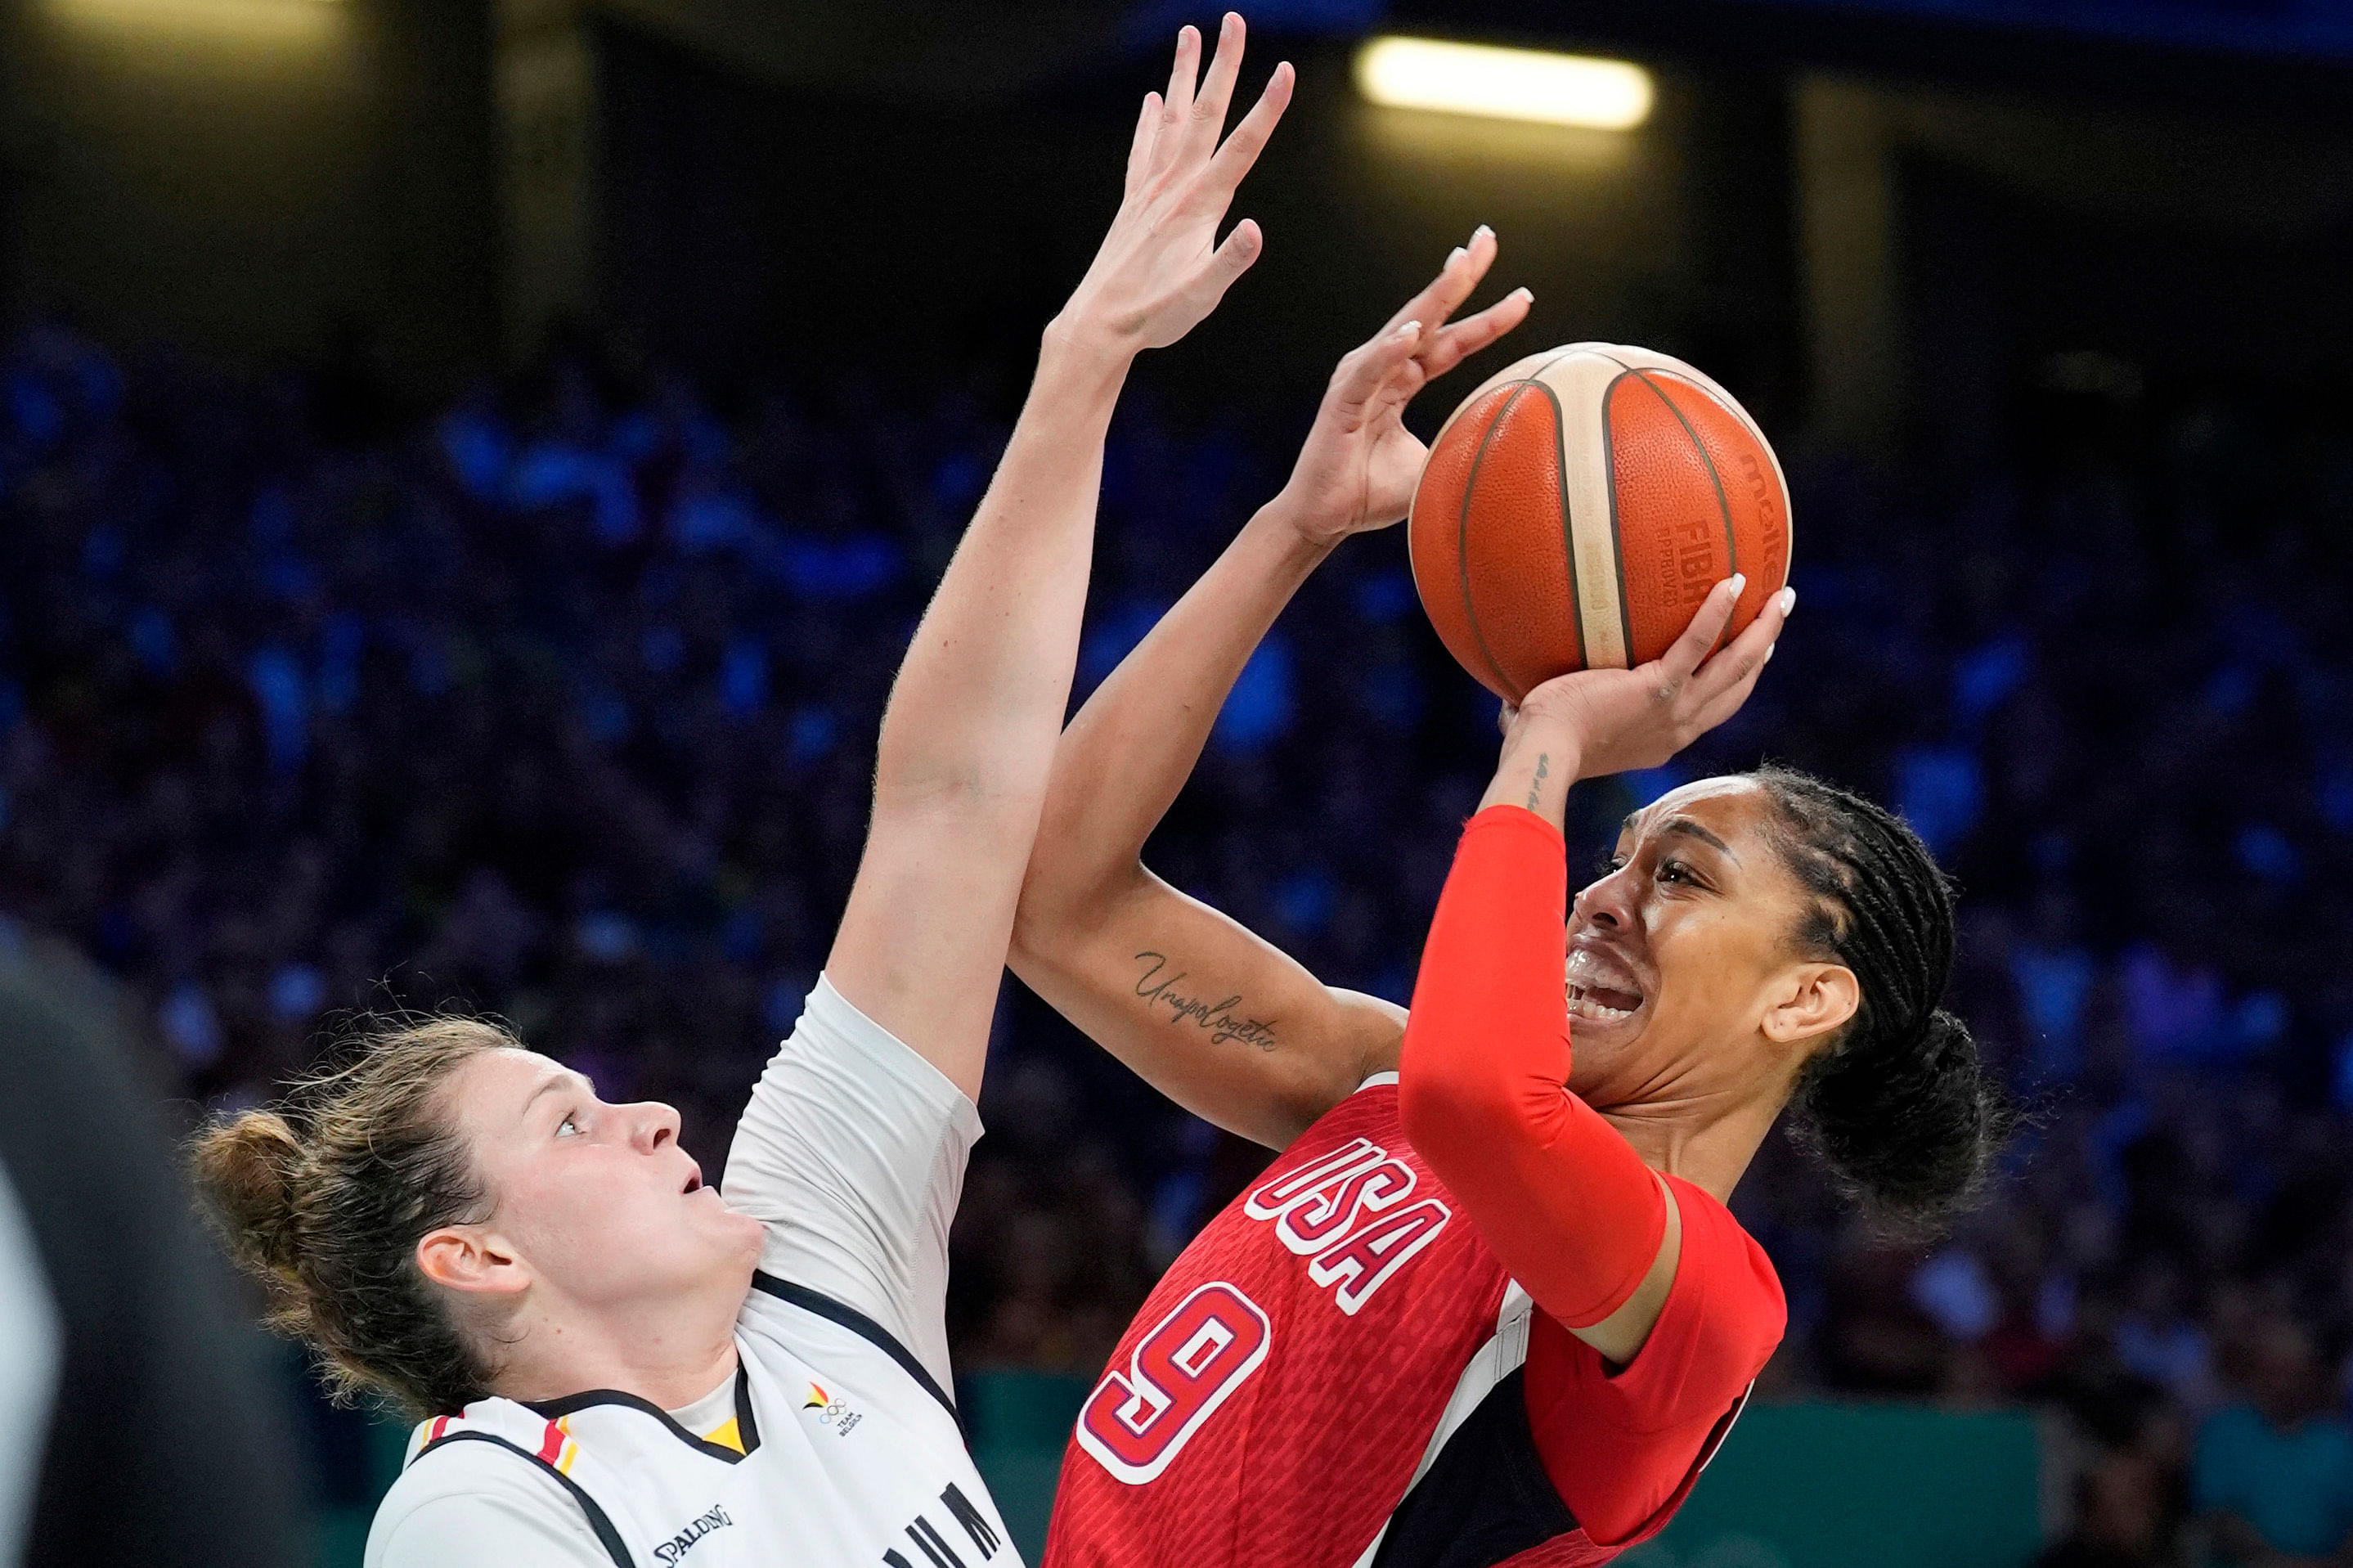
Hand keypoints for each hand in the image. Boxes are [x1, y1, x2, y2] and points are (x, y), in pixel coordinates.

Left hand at [1051, 15, 1292, 357]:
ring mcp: (1149, 191)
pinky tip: (1153, 101)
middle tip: (1233, 21)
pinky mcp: (1133, 202)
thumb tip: (1255, 231)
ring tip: (1190, 34)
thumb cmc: (1154, 316)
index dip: (1267, 109)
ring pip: (1171, 120)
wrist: (1098, 325)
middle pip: (1204, 114)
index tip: (1285, 71)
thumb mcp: (1201, 297)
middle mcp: (1172, 187)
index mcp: (1198, 205)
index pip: (1241, 147)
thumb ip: (1229, 262)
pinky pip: (1144, 149)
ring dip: (1183, 75)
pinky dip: (1150, 121)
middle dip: (1223, 66)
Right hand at [1273, 229, 1532, 547]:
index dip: (1488, 319)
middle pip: (1430, 316)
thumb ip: (1463, 445)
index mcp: (1403, 381)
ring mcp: (1360, 380)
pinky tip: (1412, 333)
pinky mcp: (1342, 401)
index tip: (1525, 295)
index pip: (1453, 342)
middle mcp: (1383, 369)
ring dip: (1433, 297)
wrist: (1323, 520)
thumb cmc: (1370, 493)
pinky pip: (1370, 371)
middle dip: (1460, 276)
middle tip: (1487, 239)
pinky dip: (1390, 351)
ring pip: (1404, 330)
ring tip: (1461, 266)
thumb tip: (1513, 447)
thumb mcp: (1433, 465)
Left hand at [1502, 576, 1794, 780]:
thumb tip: (1507, 694)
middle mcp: (1678, 728)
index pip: (1712, 708)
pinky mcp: (1658, 688)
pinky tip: (1732, 580)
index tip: (1753, 655)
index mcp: (1662, 738)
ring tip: (1782, 597)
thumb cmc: (1535, 746)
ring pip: (1735, 667)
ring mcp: (1674, 710)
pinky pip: (1698, 643)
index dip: (1738, 681)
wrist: (1542, 757)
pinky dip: (1717, 612)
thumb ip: (1544, 706)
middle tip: (1778, 617)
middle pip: (1737, 687)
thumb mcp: (1552, 727)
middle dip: (1763, 652)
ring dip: (1763, 631)